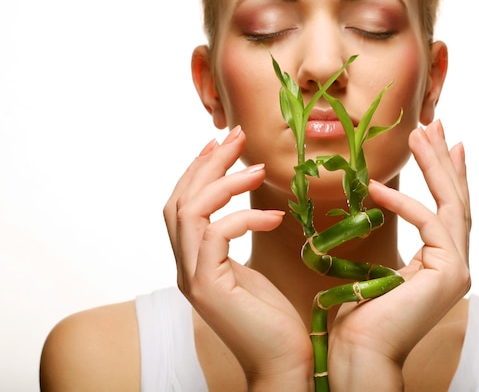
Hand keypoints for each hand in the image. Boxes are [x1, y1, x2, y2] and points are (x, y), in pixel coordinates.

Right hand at [163, 126, 312, 389]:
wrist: (280, 360)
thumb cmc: (270, 316)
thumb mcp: (249, 268)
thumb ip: (236, 240)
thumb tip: (249, 205)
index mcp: (193, 260)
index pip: (181, 205)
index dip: (196, 170)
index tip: (218, 143)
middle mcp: (184, 267)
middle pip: (179, 201)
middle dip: (207, 164)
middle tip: (235, 136)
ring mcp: (192, 278)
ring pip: (189, 213)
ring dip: (222, 183)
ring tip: (256, 169)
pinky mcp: (208, 288)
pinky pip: (217, 236)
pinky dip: (244, 217)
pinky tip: (274, 215)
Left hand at [328, 120, 470, 389]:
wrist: (359, 351)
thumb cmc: (361, 315)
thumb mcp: (376, 264)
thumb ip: (390, 237)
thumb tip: (378, 204)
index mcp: (440, 263)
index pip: (447, 210)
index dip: (446, 174)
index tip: (443, 144)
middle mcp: (455, 264)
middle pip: (455, 201)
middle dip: (445, 160)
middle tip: (436, 125)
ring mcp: (458, 269)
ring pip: (451, 205)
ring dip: (434, 165)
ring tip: (420, 133)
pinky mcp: (451, 273)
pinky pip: (429, 223)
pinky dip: (403, 202)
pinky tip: (377, 187)